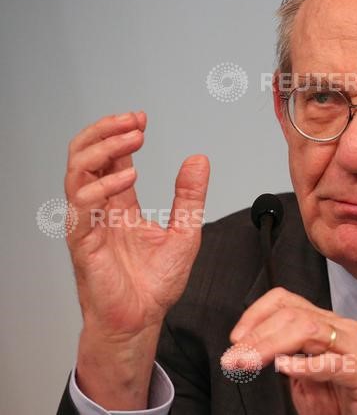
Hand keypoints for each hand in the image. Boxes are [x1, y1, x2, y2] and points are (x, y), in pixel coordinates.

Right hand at [64, 111, 209, 408]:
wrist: (143, 319)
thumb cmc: (155, 282)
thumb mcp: (185, 230)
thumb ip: (190, 196)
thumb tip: (199, 159)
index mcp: (119, 203)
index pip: (111, 157)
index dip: (122, 133)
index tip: (142, 118)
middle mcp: (100, 208)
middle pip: (85, 155)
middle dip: (106, 130)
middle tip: (133, 120)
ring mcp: (88, 222)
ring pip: (77, 171)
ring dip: (103, 148)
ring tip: (132, 137)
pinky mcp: (82, 240)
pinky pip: (81, 205)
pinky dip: (101, 186)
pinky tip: (128, 177)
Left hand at [226, 287, 356, 414]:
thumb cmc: (342, 400)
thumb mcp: (303, 378)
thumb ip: (285, 359)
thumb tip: (253, 348)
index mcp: (326, 325)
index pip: (287, 302)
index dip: (257, 314)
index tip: (236, 338)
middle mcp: (340, 329)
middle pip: (293, 314)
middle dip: (257, 334)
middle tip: (234, 357)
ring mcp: (354, 348)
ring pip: (309, 330)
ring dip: (271, 345)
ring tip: (250, 362)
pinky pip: (333, 363)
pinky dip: (307, 364)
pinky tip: (286, 368)